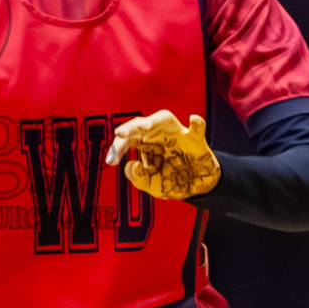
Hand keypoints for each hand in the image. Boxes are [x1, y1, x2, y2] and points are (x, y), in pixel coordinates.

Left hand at [105, 111, 219, 199]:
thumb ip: (138, 178)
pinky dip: (197, 124)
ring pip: (164, 119)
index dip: (117, 147)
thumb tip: (131, 164)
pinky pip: (197, 129)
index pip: (127, 139)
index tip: (111, 161)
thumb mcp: (152, 185)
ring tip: (147, 126)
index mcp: (145, 144)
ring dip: (154, 120)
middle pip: (142, 124)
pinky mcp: (196, 141)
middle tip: (120, 134)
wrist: (197, 188)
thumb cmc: (172, 181)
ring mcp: (178, 135)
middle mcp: (159, 136)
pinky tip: (193, 119)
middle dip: (130, 128)